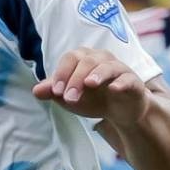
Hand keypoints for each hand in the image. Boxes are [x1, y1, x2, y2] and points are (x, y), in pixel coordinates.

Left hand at [32, 48, 149, 126]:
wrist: (119, 111)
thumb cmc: (93, 98)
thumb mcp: (70, 97)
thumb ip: (53, 92)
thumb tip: (35, 91)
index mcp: (84, 59)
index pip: (70, 59)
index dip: (62, 73)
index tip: (56, 91)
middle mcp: (102, 59)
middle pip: (87, 61)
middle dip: (75, 79)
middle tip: (69, 98)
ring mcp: (119, 69)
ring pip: (107, 66)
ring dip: (97, 75)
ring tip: (89, 84)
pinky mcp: (133, 82)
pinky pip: (127, 78)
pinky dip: (121, 82)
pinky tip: (114, 89)